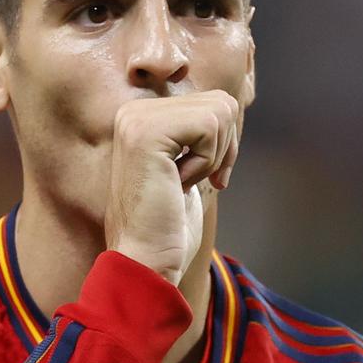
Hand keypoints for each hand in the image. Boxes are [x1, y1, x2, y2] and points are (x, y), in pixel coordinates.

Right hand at [105, 91, 241, 284]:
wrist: (146, 260)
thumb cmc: (168, 227)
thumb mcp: (187, 166)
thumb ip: (198, 133)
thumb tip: (228, 105)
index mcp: (142, 117)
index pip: (213, 103)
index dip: (223, 145)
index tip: (206, 177)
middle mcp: (134, 111)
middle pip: (222, 102)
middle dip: (222, 149)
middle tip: (191, 182)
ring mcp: (137, 119)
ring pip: (220, 111)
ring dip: (213, 157)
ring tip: (180, 182)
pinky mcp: (146, 132)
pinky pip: (210, 125)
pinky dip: (206, 161)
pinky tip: (177, 183)